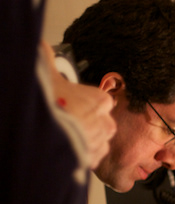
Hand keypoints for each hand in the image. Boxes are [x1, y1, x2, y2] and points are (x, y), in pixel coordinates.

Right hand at [40, 40, 114, 167]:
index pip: (104, 103)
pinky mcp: (90, 158)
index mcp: (99, 100)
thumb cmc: (46, 102)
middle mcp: (103, 122)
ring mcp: (97, 141)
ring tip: (71, 136)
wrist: (40, 129)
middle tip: (73, 123)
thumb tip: (42, 46)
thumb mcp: (46, 76)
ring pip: (100, 141)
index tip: (78, 106)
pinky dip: (86, 155)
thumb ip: (48, 61)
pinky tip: (73, 149)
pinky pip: (95, 157)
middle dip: (92, 124)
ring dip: (89, 139)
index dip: (91, 105)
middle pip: (105, 124)